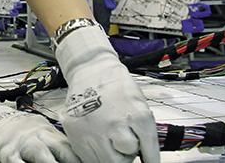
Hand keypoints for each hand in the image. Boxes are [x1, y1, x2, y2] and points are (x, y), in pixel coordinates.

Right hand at [0, 91, 80, 162]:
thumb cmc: (6, 123)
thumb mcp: (33, 127)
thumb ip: (49, 139)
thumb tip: (66, 152)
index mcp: (46, 129)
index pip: (70, 144)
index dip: (82, 155)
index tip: (93, 160)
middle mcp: (38, 135)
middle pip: (63, 151)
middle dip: (73, 162)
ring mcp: (23, 144)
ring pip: (44, 159)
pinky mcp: (6, 151)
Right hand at [55, 25, 158, 162]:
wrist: (92, 71)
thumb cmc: (117, 88)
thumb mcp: (140, 107)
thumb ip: (146, 135)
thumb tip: (146, 158)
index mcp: (137, 117)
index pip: (148, 151)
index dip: (149, 158)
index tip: (148, 161)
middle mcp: (114, 124)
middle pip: (123, 161)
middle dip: (126, 156)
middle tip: (124, 145)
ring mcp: (92, 129)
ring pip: (105, 161)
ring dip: (110, 156)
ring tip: (110, 141)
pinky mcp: (75, 131)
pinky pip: (86, 156)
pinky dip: (94, 152)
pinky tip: (97, 139)